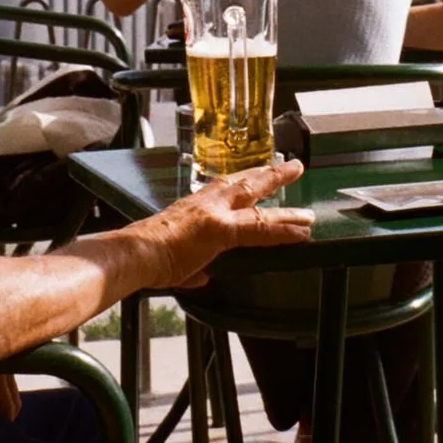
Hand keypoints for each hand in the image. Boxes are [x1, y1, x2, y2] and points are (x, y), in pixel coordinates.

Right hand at [136, 159, 313, 289]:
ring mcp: (215, 214)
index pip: (226, 188)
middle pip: (246, 184)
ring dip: (287, 209)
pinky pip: (259, 228)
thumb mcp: (175, 258)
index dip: (247, 180)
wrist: (134, 254)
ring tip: (308, 214)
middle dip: (271, 176)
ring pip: (258, 205)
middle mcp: (207, 204)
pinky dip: (282, 229)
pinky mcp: (220, 230)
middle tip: (293, 167)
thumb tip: (201, 275)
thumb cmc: (145, 256)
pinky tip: (301, 231)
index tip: (262, 173)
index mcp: (194, 207)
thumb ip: (193, 267)